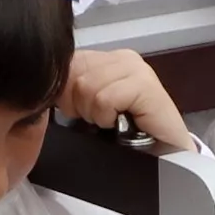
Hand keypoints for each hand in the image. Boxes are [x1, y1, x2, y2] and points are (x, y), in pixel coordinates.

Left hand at [64, 48, 193, 157]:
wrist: (164, 156)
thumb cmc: (127, 136)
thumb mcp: (91, 107)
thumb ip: (74, 89)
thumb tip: (50, 84)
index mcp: (108, 59)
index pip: (68, 62)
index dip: (65, 93)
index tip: (78, 113)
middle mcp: (123, 58)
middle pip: (74, 74)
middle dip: (79, 105)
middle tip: (99, 120)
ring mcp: (137, 69)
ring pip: (88, 86)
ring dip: (95, 113)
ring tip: (112, 122)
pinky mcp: (147, 86)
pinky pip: (106, 98)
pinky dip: (107, 116)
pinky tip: (122, 123)